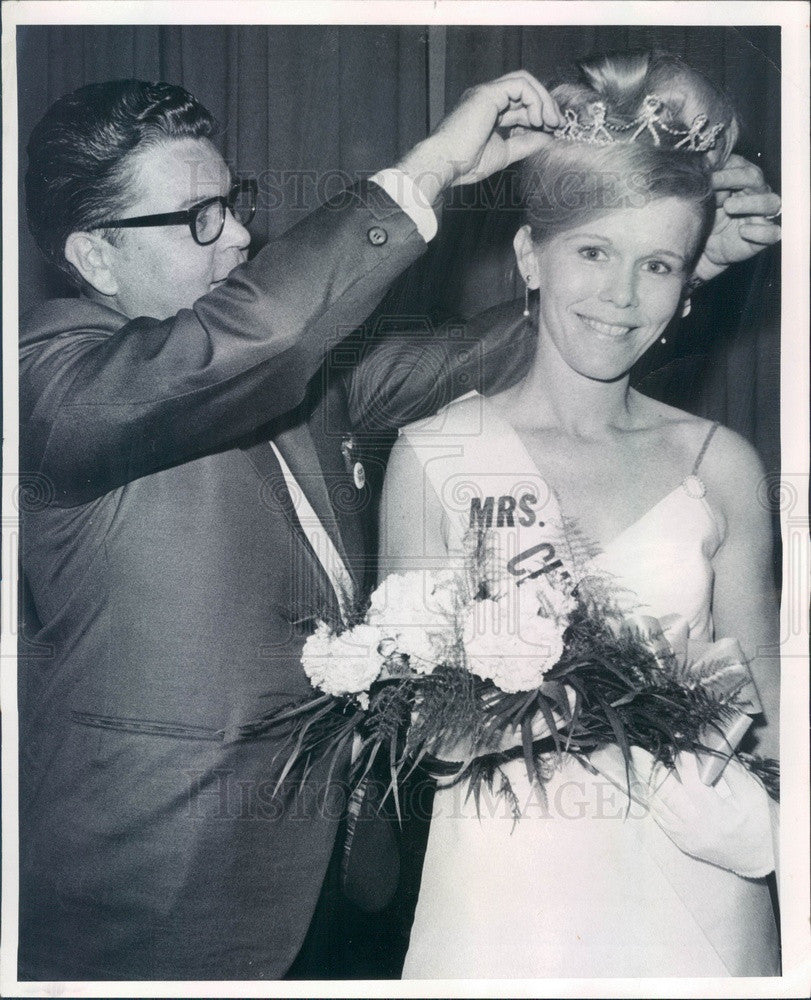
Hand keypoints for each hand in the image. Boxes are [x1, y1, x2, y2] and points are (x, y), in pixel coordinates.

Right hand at [397, 71, 561, 204]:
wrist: (444, 165)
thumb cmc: (465, 164)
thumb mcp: (504, 153)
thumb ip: (525, 143)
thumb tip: (547, 138)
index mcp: (487, 111)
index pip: (520, 104)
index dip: (539, 114)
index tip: (552, 130)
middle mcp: (487, 98)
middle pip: (525, 89)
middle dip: (545, 105)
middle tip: (557, 124)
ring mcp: (486, 93)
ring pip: (524, 82)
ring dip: (543, 100)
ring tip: (550, 122)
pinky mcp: (488, 93)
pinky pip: (520, 85)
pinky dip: (534, 100)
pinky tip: (537, 119)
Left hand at [648, 752, 775, 877]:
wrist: (762, 857)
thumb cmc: (761, 822)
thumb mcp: (753, 792)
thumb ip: (730, 769)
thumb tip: (709, 746)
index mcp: (717, 816)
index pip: (692, 783)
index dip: (684, 761)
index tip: (678, 743)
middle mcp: (697, 828)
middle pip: (666, 794)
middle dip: (651, 769)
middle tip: (638, 750)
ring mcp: (686, 838)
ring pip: (658, 806)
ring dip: (647, 783)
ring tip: (638, 762)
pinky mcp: (682, 842)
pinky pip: (660, 818)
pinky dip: (653, 799)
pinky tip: (646, 784)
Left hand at [693, 154, 780, 283]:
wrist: (701, 250)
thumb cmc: (705, 219)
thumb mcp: (702, 198)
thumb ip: (706, 179)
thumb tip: (706, 156)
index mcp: (741, 181)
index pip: (740, 165)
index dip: (724, 166)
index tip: (704, 167)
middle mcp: (755, 194)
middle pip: (755, 178)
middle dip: (734, 177)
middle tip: (712, 181)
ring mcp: (761, 215)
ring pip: (770, 202)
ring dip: (750, 202)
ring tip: (729, 206)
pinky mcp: (762, 237)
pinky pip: (772, 233)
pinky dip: (761, 231)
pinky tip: (743, 231)